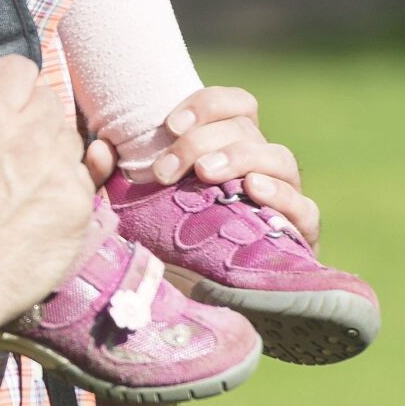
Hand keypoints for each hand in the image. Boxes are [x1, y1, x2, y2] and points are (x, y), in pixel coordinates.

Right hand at [0, 57, 92, 342]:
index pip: (20, 69)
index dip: (10, 80)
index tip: (2, 95)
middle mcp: (31, 138)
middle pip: (48, 102)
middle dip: (31, 112)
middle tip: (12, 136)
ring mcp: (61, 176)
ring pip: (70, 140)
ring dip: (51, 147)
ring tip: (26, 171)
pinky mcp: (78, 212)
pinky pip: (85, 181)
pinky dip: (67, 185)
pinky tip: (45, 198)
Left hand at [91, 85, 320, 246]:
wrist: (203, 301)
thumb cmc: (166, 243)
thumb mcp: (130, 209)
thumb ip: (109, 181)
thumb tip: (99, 151)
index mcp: (229, 146)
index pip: (236, 104)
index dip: (206, 105)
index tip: (169, 126)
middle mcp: (260, 166)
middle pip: (247, 129)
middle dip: (202, 142)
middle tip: (165, 171)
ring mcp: (283, 198)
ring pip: (280, 158)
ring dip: (241, 158)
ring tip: (206, 173)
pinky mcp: (299, 236)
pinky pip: (305, 208)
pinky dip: (283, 195)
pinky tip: (253, 191)